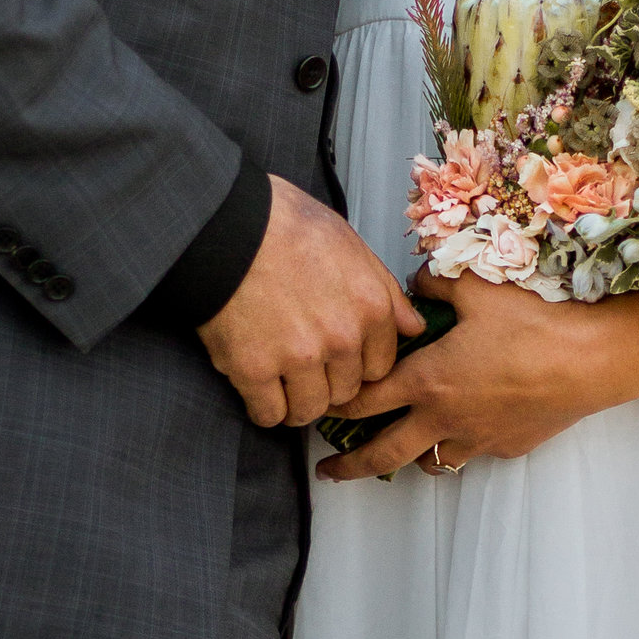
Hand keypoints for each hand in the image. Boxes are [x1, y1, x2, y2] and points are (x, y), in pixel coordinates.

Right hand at [201, 181, 420, 428]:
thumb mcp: (350, 245)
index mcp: (369, 307)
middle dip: (327, 384)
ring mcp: (299, 357)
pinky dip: (264, 408)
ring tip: (282, 386)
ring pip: (310, 410)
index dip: (356, 366)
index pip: (379, 368)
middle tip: (306, 370)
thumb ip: (386, 291)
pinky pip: (269, 414)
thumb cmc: (283, 225)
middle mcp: (341, 338)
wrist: (227, 224)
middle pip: (346, 392)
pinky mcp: (254, 369)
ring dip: (297, 404)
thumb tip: (412, 326)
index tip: (339, 363)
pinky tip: (259, 391)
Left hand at [315, 273, 638, 481]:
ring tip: (401, 450)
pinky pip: (473, 451)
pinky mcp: (509, 446)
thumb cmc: (534, 323)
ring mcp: (477, 438)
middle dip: (350, 466)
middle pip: (383, 453)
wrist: (591, 361)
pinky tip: (467, 428)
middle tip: (327, 473)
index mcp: (427, 381)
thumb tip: (419, 280)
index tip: (321, 408)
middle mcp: (444, 418)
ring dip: (410, 457)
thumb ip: (437, 282)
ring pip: (430, 461)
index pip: (365, 401)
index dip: (337, 405)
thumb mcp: (479, 288)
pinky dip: (460, 444)